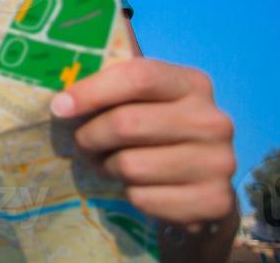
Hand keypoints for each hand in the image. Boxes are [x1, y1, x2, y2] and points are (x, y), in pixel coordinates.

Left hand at [53, 57, 236, 230]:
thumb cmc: (158, 130)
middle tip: (82, 142)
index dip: (92, 91)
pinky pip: (144, 198)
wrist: (201, 184)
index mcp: (193, 85)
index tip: (59, 107)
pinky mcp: (214, 201)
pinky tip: (136, 187)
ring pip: (131, 165)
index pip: (138, 77)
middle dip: (90, 135)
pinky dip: (130, 194)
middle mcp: (213, 121)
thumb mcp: (142, 101)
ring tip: (108, 164)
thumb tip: (62, 103)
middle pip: (127, 123)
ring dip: (107, 167)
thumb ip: (110, 90)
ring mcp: (219, 163)